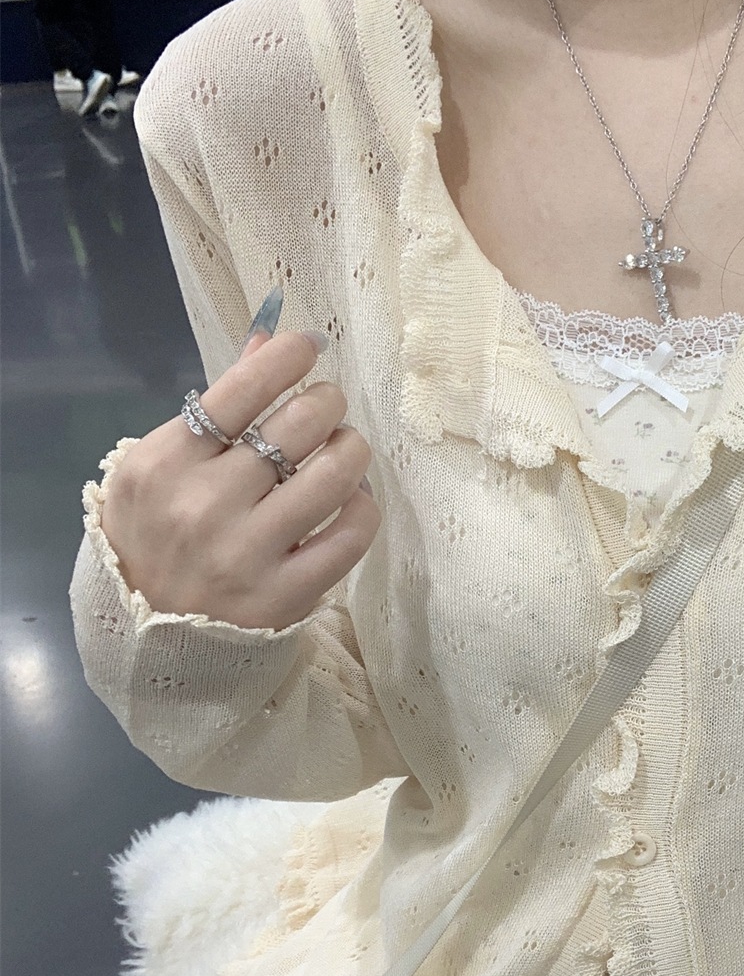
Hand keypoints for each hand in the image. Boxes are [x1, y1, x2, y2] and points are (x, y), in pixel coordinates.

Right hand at [98, 328, 380, 630]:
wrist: (148, 636)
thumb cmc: (157, 535)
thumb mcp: (164, 466)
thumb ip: (219, 404)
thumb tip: (270, 339)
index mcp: (166, 463)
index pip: (241, 389)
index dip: (287, 357)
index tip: (309, 347)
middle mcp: (205, 505)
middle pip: (298, 426)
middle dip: (327, 403)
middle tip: (327, 409)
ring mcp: (246, 553)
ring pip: (334, 475)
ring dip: (352, 448)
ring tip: (344, 449)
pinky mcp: (284, 595)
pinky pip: (350, 535)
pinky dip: (362, 506)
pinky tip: (351, 500)